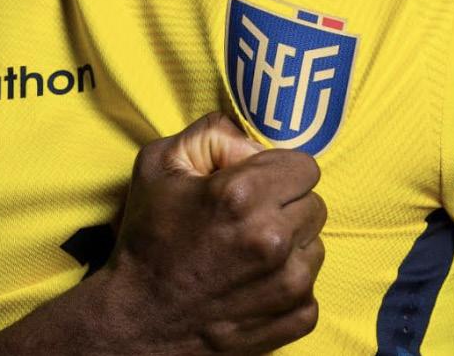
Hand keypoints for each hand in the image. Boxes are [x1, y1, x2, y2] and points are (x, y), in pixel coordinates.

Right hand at [104, 111, 325, 354]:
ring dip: (290, 245)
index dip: (279, 170)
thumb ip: (213, 133)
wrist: (137, 320)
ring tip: (249, 252)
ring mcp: (287, 283)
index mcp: (242, 194)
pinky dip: (288, 284)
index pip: (305, 166)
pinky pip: (312, 287)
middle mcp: (272, 238)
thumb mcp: (160, 162)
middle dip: (286, 204)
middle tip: (249, 217)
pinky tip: (254, 282)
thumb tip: (252, 144)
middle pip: (314, 203)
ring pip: (316, 244)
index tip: (257, 182)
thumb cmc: (147, 239)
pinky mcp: (293, 318)